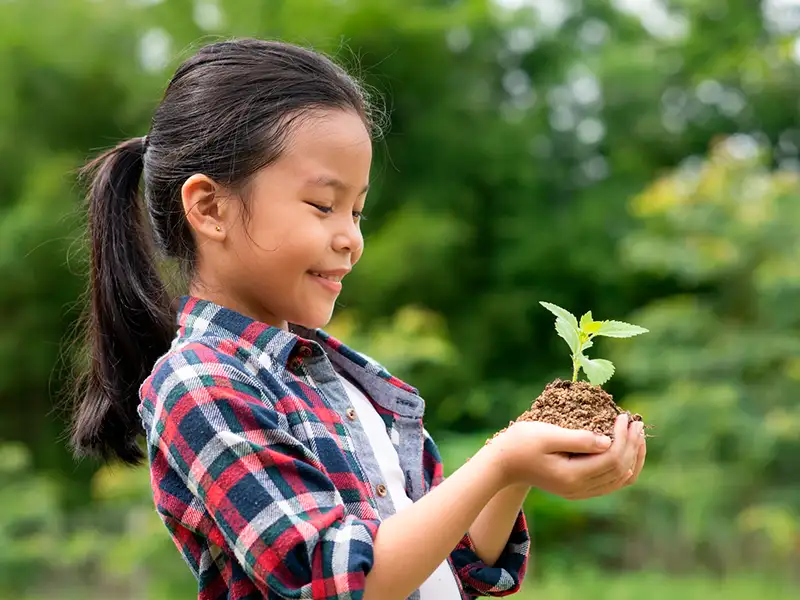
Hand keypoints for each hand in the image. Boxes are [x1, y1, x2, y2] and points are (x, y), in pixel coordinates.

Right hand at [489, 413, 645, 499]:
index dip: (623, 438)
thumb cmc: (521, 443)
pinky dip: (624, 465)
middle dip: (632, 445)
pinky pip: (611, 481)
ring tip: (636, 434)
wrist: (504, 463)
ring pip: (620, 479)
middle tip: (636, 421)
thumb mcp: (547, 435)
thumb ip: (578, 439)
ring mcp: (580, 491)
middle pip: (621, 470)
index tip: (624, 416)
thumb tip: (608, 441)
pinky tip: (625, 448)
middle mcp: (579, 489)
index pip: (612, 459)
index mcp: (572, 476)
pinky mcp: (579, 488)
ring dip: (633, 456)